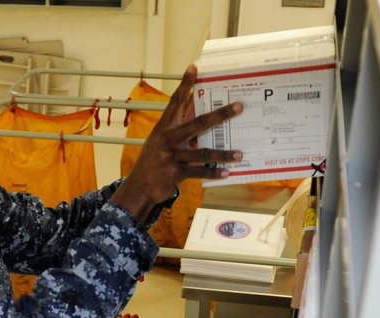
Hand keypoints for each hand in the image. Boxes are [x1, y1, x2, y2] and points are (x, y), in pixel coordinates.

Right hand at [111, 65, 243, 221]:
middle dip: (221, 114)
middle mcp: (169, 138)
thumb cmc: (153, 162)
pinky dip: (214, 173)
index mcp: (164, 127)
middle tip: (238, 106)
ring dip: (223, 154)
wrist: (140, 186)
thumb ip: (179, 130)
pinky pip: (200, 172)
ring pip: (203, 152)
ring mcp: (172, 156)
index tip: (194, 67)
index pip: (176, 101)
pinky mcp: (176, 173)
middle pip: (199, 122)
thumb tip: (201, 120)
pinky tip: (226, 172)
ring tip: (239, 154)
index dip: (185, 84)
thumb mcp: (160, 142)